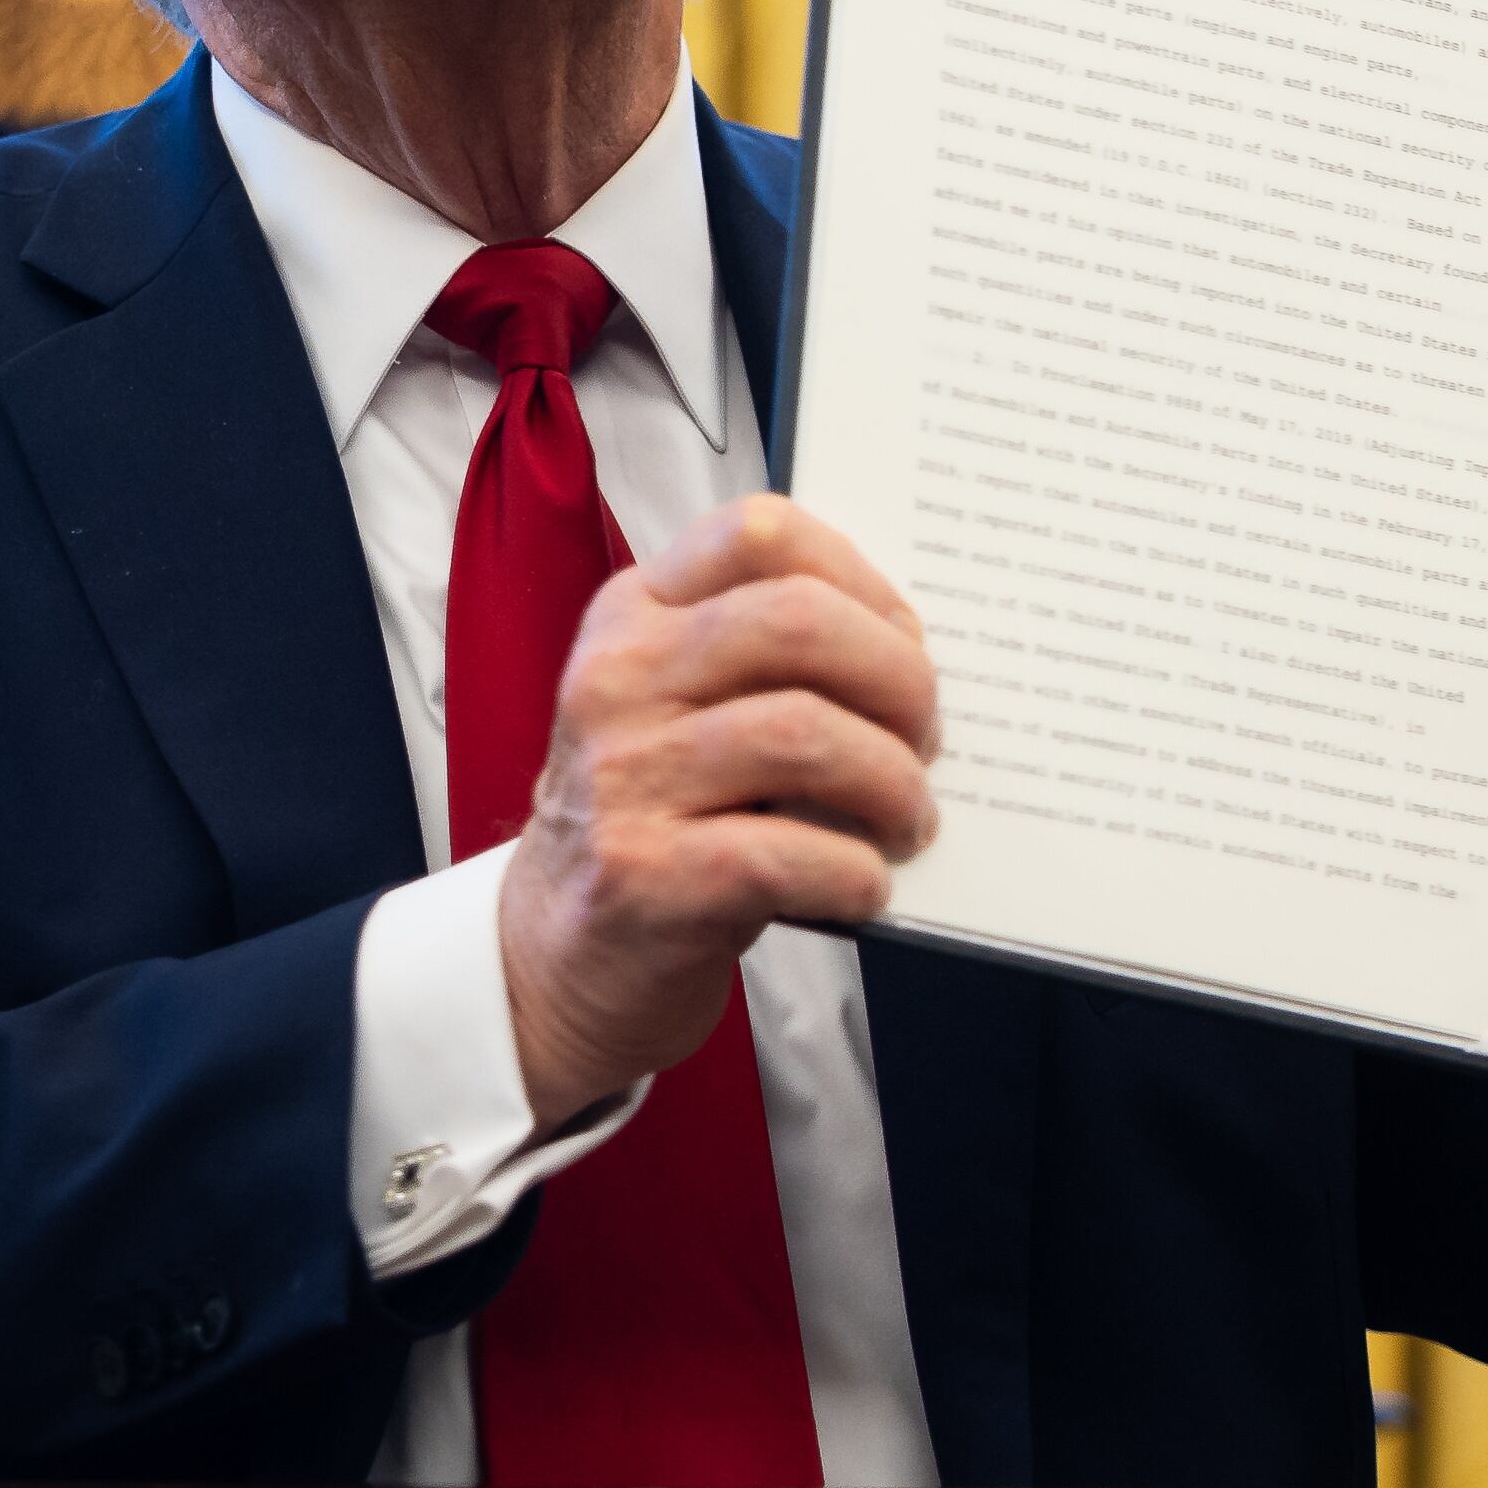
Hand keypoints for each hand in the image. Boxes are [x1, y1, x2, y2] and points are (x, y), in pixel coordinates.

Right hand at [498, 495, 938, 1128]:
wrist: (561, 955)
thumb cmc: (660, 818)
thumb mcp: (683, 709)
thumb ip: (769, 662)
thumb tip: (915, 657)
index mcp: (634, 615)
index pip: (759, 532)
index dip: (862, 578)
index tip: (901, 641)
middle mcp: (615, 679)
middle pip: (799, 621)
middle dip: (899, 680)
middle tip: (926, 739)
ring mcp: (621, 777)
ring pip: (806, 735)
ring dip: (893, 785)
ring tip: (909, 819)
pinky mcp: (642, 877)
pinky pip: (789, 855)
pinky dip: (856, 873)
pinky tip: (864, 887)